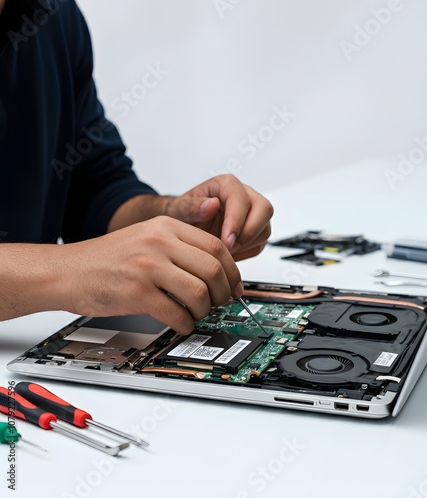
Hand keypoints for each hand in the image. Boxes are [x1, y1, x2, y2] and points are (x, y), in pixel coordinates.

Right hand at [62, 216, 242, 333]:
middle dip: (224, 292)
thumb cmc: (108, 258)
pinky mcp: (136, 292)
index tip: (234, 285)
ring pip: (199, 291)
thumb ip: (181, 247)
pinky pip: (176, 312)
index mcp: (166, 226)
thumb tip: (218, 271)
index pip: (217, 246)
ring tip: (198, 314)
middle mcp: (159, 242)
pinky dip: (185, 323)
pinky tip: (182, 323)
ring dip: (206, 310)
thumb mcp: (147, 237)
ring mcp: (147, 266)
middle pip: (213, 269)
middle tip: (222, 303)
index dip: (232, 270)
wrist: (69, 270)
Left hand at [162, 175, 273, 260]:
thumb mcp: (178, 210)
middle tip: (228, 249)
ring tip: (222, 251)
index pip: (241, 199)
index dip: (236, 222)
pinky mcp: (256, 230)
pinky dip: (245, 253)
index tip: (226, 241)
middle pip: (264, 209)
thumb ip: (191, 207)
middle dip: (248, 234)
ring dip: (245, 245)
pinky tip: (227, 253)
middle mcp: (245, 195)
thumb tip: (212, 205)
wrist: (184, 226)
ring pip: (264, 229)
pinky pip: (260, 244)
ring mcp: (253, 213)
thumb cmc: (182, 215)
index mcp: (226, 184)